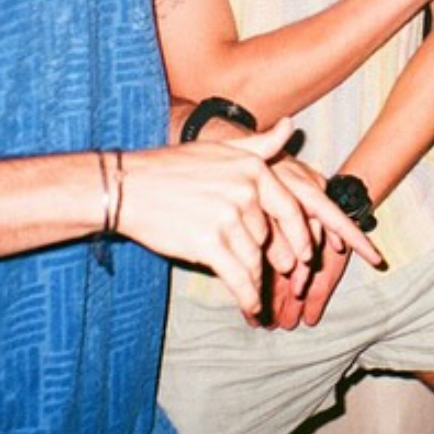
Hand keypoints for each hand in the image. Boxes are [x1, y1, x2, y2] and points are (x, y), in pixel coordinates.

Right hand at [119, 119, 366, 318]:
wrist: (127, 188)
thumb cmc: (172, 168)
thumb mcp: (219, 148)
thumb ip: (258, 144)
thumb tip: (290, 126)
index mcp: (253, 168)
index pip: (290, 208)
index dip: (301, 236)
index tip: (306, 256)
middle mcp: (245, 191)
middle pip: (269, 238)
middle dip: (272, 260)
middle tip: (281, 279)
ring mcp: (228, 217)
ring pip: (254, 259)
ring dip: (256, 280)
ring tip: (257, 294)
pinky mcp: (210, 244)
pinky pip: (239, 277)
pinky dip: (247, 296)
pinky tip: (251, 307)